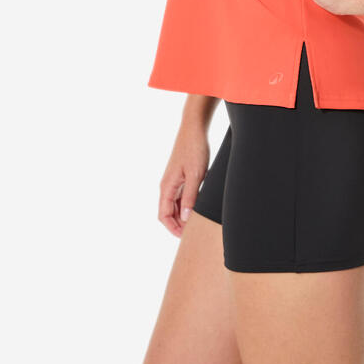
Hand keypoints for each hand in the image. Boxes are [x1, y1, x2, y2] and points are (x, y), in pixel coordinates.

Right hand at [157, 123, 209, 237]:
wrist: (194, 128)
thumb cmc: (194, 149)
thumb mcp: (196, 175)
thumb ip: (191, 197)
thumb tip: (186, 218)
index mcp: (167, 186)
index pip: (163, 215)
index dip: (173, 228)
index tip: (186, 236)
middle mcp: (168, 185)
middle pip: (169, 212)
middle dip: (179, 224)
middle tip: (195, 231)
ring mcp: (174, 180)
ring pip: (176, 205)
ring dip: (184, 214)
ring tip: (198, 221)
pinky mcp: (182, 176)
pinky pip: (182, 195)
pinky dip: (189, 204)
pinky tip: (200, 206)